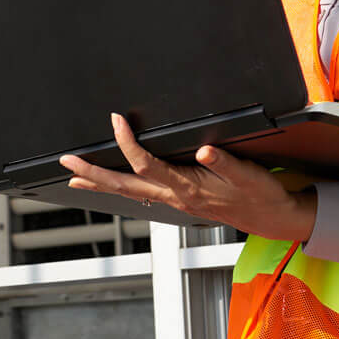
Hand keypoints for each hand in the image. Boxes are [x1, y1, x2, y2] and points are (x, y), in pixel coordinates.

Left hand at [58, 113, 318, 242]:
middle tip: (67, 162)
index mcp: (186, 187)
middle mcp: (174, 196)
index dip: (127, 142)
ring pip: (127, 191)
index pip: (146, 164)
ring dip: (100, 183)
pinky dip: (119, 187)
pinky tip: (110, 184)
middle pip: (123, 185)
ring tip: (74, 176)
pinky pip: (139, 193)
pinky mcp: (177, 199)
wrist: (271, 218)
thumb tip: (203, 152)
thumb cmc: (259, 195)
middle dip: (93, 173)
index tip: (116, 120)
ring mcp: (173, 200)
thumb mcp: (247, 174)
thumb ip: (224, 162)